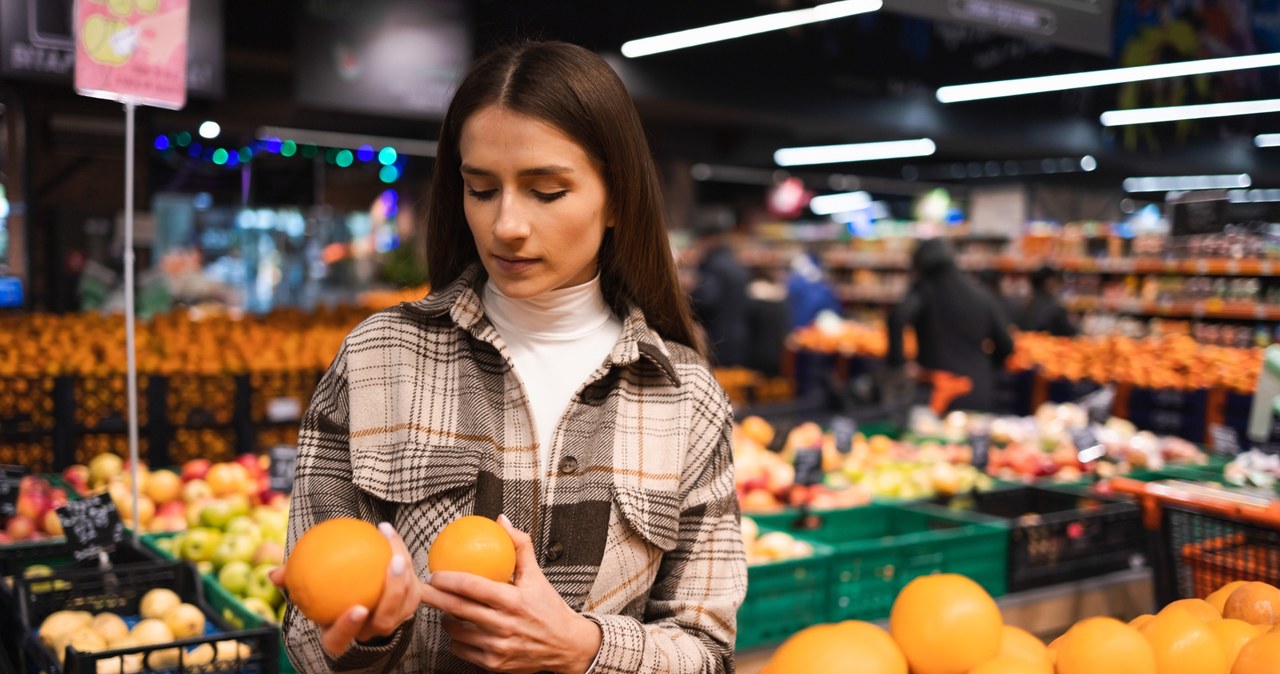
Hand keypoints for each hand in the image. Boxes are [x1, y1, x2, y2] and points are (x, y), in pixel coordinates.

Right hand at [269, 522, 424, 657]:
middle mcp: (369, 632)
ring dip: (405, 573)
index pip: (341, 639)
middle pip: (385, 620)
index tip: (356, 608)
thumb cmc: (325, 589)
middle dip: (393, 594)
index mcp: (340, 634)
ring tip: (393, 545)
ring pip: (406, 602)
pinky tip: (389, 533)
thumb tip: (273, 574)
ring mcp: (393, 620)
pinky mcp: (409, 603)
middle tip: (392, 563)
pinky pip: (413, 583)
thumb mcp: (306, 588)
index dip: (349, 628)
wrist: (356, 590)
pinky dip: (404, 557)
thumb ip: (292, 581)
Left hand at [421, 514, 601, 673]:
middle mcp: (505, 624)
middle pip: (458, 608)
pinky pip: (463, 650)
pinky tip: (457, 630)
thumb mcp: (537, 575)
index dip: (448, 579)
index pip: (472, 587)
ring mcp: (498, 646)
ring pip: (457, 632)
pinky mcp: (495, 664)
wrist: (566, 646)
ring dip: (445, 619)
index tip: (434, 574)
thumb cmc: (549, 608)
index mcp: (514, 600)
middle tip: (422, 589)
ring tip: (443, 609)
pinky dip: (456, 640)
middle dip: (433, 598)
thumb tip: (502, 521)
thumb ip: (519, 546)